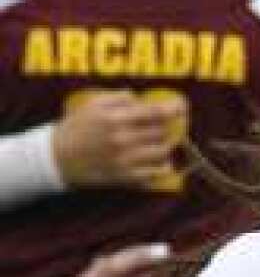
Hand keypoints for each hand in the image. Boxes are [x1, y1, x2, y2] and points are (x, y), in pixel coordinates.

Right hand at [52, 90, 183, 191]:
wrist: (60, 158)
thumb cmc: (77, 127)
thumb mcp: (93, 104)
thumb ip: (119, 98)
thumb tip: (140, 99)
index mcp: (115, 118)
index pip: (153, 112)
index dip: (171, 108)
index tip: (181, 106)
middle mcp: (123, 139)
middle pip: (160, 131)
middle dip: (168, 126)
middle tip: (168, 125)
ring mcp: (125, 160)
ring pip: (162, 151)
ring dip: (166, 145)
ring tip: (162, 141)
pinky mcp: (126, 177)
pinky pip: (155, 173)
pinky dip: (164, 167)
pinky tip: (163, 162)